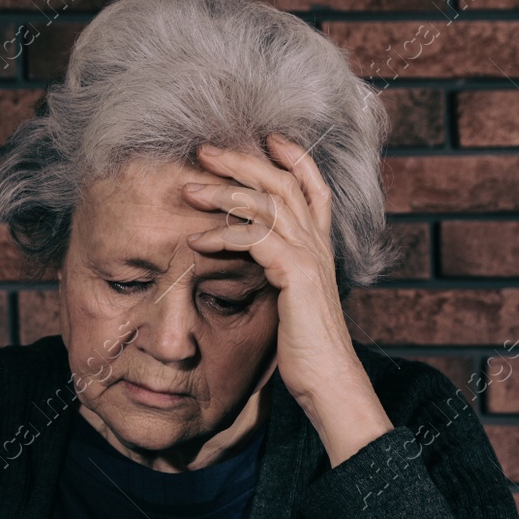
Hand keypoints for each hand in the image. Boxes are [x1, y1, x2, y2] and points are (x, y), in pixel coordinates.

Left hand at [182, 133, 392, 464]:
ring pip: (268, 203)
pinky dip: (224, 233)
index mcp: (319, 247)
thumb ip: (279, 273)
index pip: (312, 186)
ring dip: (223, 191)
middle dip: (243, 161)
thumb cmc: (305, 348)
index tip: (266, 138)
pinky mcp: (297, 274)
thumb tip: (255, 261)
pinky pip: (256, 238)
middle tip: (204, 150)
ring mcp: (310, 257)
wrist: (329, 380)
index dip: (293, 158)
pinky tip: (196, 239)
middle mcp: (318, 244)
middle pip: (283, 182)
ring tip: (189, 189)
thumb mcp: (292, 301)